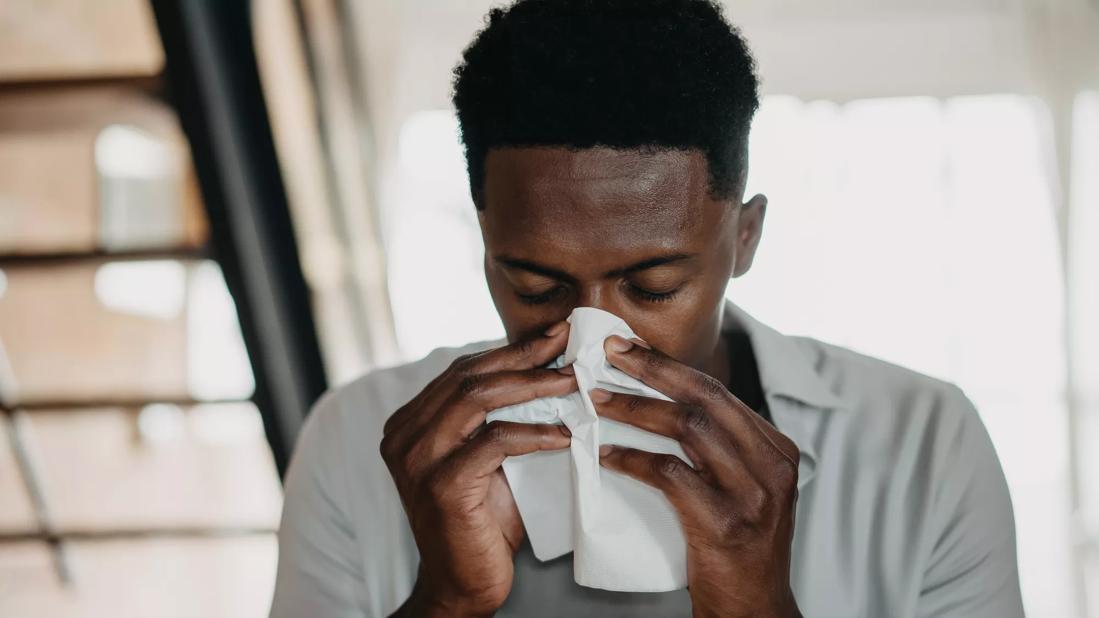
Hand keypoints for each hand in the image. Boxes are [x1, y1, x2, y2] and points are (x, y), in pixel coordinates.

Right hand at [381, 323, 576, 616]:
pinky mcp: (441, 485)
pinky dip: (535, 433)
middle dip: (524, 355)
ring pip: (479, 400)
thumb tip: (552, 371)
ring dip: (534, 385)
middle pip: (470, 377)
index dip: (510, 349)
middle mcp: (405, 435)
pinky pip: (495, 442)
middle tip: (568, 341)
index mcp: (410, 422)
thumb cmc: (483, 520)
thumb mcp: (488, 459)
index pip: (463, 370)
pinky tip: (566, 434)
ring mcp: (418, 459)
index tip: (554, 333)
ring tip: (574, 381)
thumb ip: (500, 418)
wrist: (463, 584)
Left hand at [591, 336, 801, 617]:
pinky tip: (605, 455)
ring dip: (635, 410)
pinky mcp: (724, 522)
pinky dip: (632, 459)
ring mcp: (752, 494)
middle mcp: (771, 465)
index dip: (670, 367)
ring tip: (597, 401)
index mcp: (777, 449)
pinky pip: (670, 474)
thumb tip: (662, 400)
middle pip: (705, 399)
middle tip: (609, 355)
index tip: (630, 349)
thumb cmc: (736, 547)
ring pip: (687, 428)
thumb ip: (720, 448)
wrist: (753, 609)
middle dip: (652, 371)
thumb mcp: (743, 487)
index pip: (718, 391)